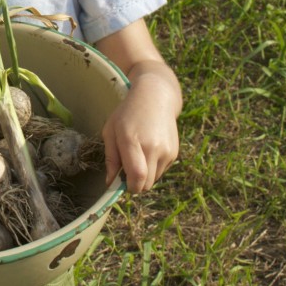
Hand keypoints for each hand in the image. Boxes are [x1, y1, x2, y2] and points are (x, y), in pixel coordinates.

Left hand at [101, 73, 180, 191]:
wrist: (155, 97)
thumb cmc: (127, 114)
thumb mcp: (110, 131)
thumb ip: (111, 158)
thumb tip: (110, 182)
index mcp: (132, 141)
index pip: (137, 176)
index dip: (129, 187)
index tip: (121, 184)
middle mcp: (153, 147)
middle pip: (146, 184)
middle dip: (135, 184)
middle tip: (126, 171)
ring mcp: (167, 151)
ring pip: (154, 180)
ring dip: (144, 176)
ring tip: (137, 156)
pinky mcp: (175, 153)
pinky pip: (161, 171)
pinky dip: (153, 168)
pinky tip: (148, 151)